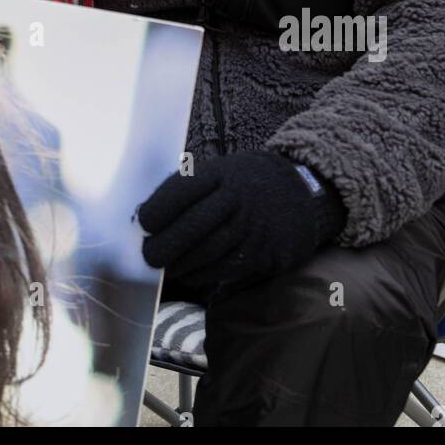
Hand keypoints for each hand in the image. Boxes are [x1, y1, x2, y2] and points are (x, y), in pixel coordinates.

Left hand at [137, 150, 346, 300]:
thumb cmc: (245, 182)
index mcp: (222, 173)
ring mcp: (252, 227)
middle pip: (193, 225)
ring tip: (166, 265)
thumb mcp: (222, 171)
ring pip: (207, 252)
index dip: (159, 209)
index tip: (143, 223)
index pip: (183, 189)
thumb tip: (146, 215)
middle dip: (165, 244)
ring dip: (180, 264)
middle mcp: (237, 198)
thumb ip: (189, 189)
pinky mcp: (264, 252)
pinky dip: (201, 274)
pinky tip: (189, 273)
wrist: (301, 193)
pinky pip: (225, 268)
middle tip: (148, 255)